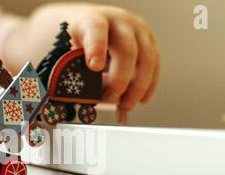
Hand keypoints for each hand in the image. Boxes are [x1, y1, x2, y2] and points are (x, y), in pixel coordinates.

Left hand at [69, 6, 160, 123]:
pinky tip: (140, 100)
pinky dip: (148, 86)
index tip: (94, 67)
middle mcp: (119, 22)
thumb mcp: (70, 49)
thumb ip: (74, 68)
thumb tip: (86, 96)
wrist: (92, 26)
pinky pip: (154, 65)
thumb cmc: (79, 42)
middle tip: (110, 97)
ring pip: (146, 59)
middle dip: (120, 78)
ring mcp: (138, 31)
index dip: (97, 48)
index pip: (97, 29)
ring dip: (137, 87)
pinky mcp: (149, 43)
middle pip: (127, 49)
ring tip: (125, 105)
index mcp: (93, 19)